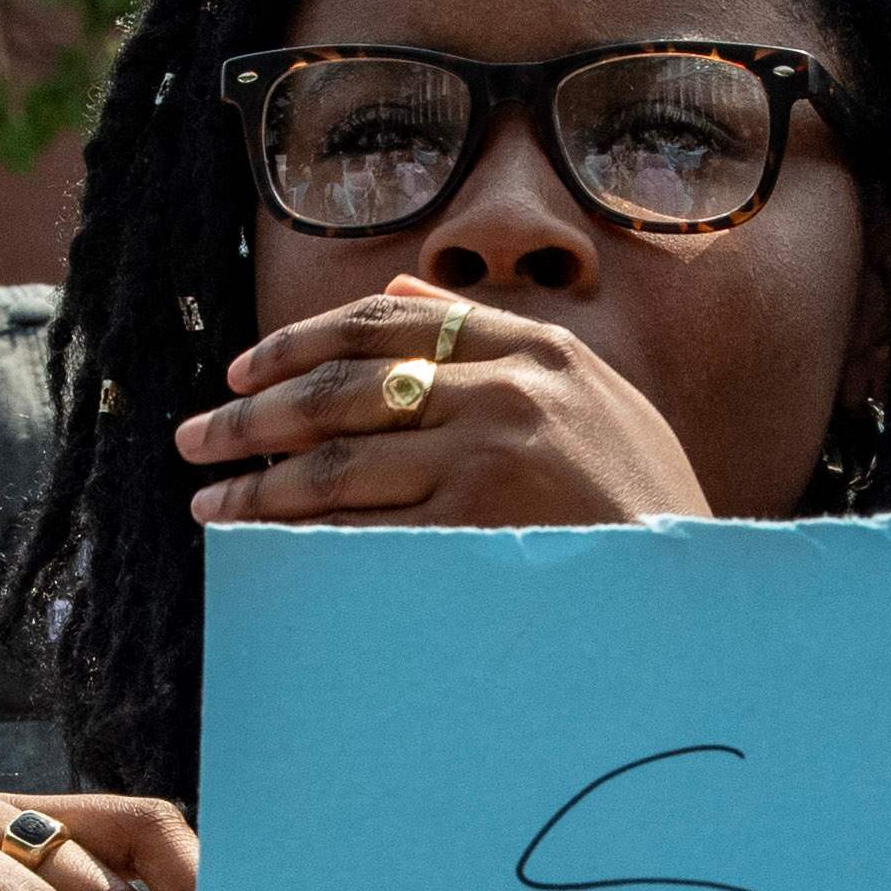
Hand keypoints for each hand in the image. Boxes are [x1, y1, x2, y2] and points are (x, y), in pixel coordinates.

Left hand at [179, 274, 709, 525]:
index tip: (242, 373)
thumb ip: (497, 340)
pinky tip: (259, 549)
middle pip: (344, 388)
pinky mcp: (476, 529)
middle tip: (195, 440)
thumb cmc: (639, 509)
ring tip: (212, 505)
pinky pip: (359, 531)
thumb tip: (401, 287)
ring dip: (258, 485)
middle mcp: (510, 390)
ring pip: (337, 463)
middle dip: (252, 415)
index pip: (387, 320)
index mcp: (537, 349)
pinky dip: (297, 539)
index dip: (299, 343)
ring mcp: (492, 458)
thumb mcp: (592, 401)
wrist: (695, 603)